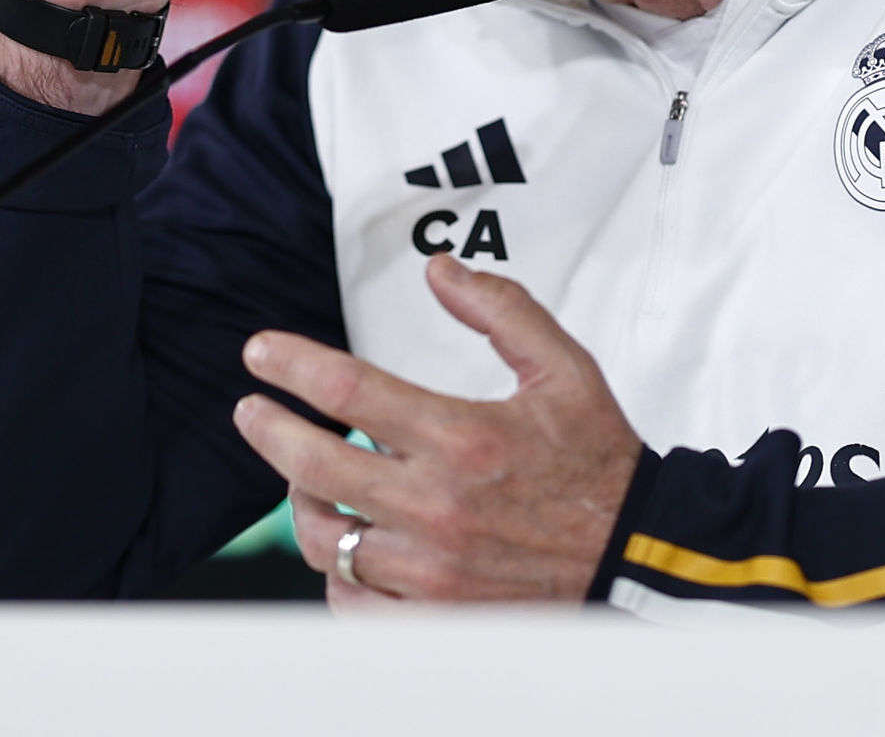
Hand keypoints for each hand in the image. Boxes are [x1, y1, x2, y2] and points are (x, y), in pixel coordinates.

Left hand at [234, 254, 643, 607]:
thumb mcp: (564, 368)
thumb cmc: (596, 458)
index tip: (261, 353)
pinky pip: (352, 599)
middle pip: (313, 465)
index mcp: (463, 438)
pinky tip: (342, 542)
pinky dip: (334, 571)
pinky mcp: (436, 614)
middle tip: (251, 411)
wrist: (634, 552)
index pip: (347, 390)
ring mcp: (431, 569)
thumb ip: (500, 310)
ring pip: (324, 537)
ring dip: (301, 499)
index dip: (290, 364)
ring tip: (302, 476)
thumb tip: (440, 269)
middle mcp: (437, 507)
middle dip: (268, 431)